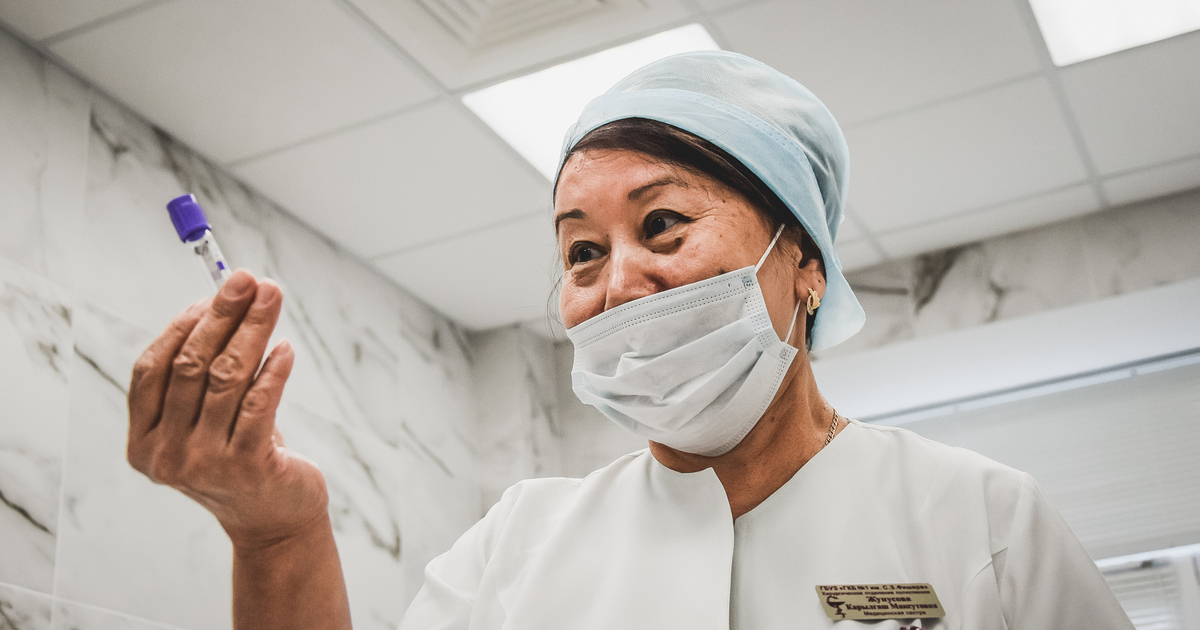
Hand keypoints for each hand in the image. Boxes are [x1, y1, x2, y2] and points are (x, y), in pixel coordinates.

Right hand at [127, 270, 328, 547]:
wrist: (274, 522)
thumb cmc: (240, 458)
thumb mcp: (208, 421)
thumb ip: (203, 375)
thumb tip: (219, 300)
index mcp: (144, 442)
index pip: (151, 369)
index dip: (181, 326)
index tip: (210, 292)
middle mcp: (166, 455)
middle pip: (190, 366)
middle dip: (222, 315)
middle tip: (248, 279)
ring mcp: (204, 463)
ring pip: (228, 377)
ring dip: (253, 330)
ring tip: (272, 298)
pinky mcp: (247, 466)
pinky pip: (260, 402)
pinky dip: (273, 368)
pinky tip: (285, 347)